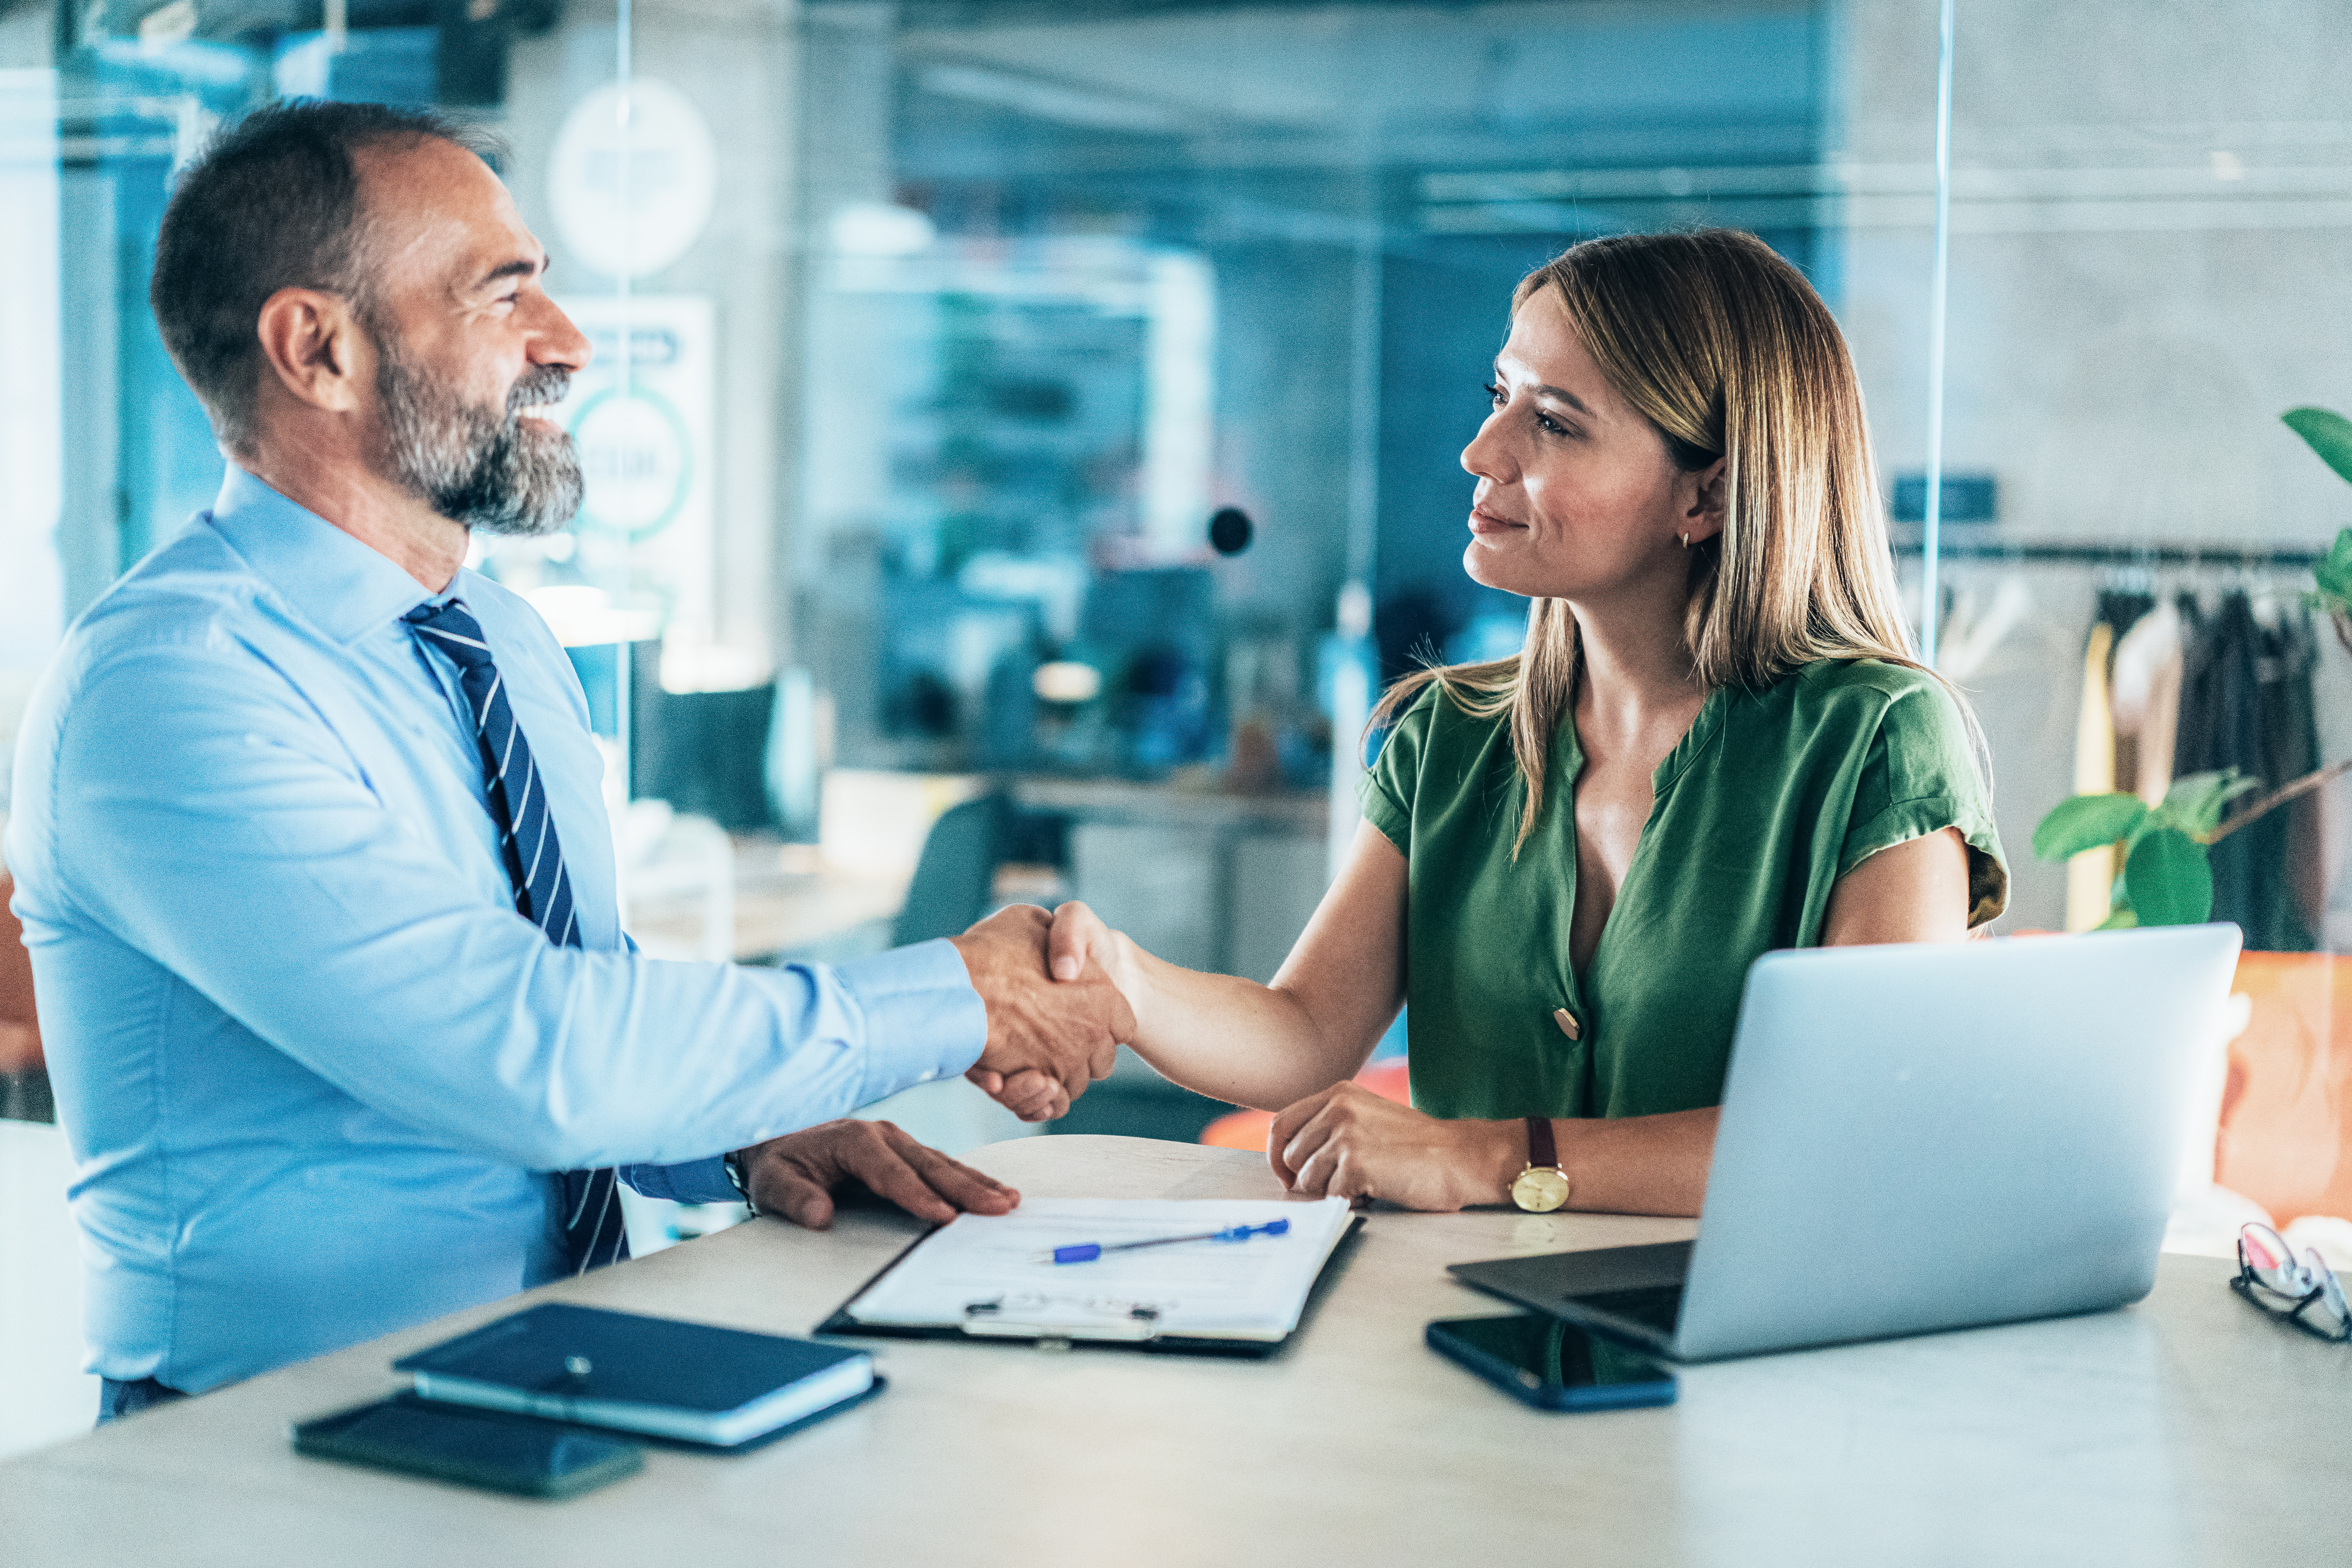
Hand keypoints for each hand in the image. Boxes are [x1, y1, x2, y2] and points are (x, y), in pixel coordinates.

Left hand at [732, 1119, 1018, 1229]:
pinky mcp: (906, 1152)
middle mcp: (883, 1136)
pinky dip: (968, 1179)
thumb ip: (795, 1198)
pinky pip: (941, 1166)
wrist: (779, 1139)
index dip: (919, 1195)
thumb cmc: (780, 1162)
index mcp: (854, 1140)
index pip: (892, 1172)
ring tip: (1009, 1200)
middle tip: (999, 1206)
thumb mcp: (774, 1182)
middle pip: (930, 1165)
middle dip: (966, 1187)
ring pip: (943, 1163)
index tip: (944, 1216)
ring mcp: (898, 1142)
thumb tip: (820, 1216)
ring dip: (976, 1182)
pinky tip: (992, 1192)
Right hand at [951, 904, 1131, 1119]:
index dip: (1100, 1021)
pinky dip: (1038, 1099)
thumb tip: (1056, 949)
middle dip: (1080, 1053)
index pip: (1122, 1024)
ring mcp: (1069, 1062)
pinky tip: (1019, 1078)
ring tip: (1027, 1057)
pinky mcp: (1040, 1085)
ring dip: (1054, 1075)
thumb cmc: (992, 952)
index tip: (1078, 1015)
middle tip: (1049, 1038)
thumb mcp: (1031, 921)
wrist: (961, 985)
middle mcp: (1094, 1033)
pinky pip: (1050, 1104)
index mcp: (1103, 995)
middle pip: (1100, 1060)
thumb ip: (1054, 936)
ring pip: (1073, 1084)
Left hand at [1267, 1082, 1515, 1210]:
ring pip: (1307, 1178)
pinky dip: (1348, 1201)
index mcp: (1338, 1094)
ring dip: (1330, 1191)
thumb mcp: (1368, 1117)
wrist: (1460, 1156)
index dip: (1278, 1154)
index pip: (1282, 1123)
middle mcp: (1338, 1109)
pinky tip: (1372, 1192)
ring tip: (1361, 1185)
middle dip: (1305, 1179)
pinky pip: (1331, 1195)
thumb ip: (1331, 1126)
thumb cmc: (1418, 1145)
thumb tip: (1291, 1159)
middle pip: (1290, 1154)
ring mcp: (1346, 1135)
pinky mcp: (1356, 1164)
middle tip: (1332, 1187)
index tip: (1288, 1173)